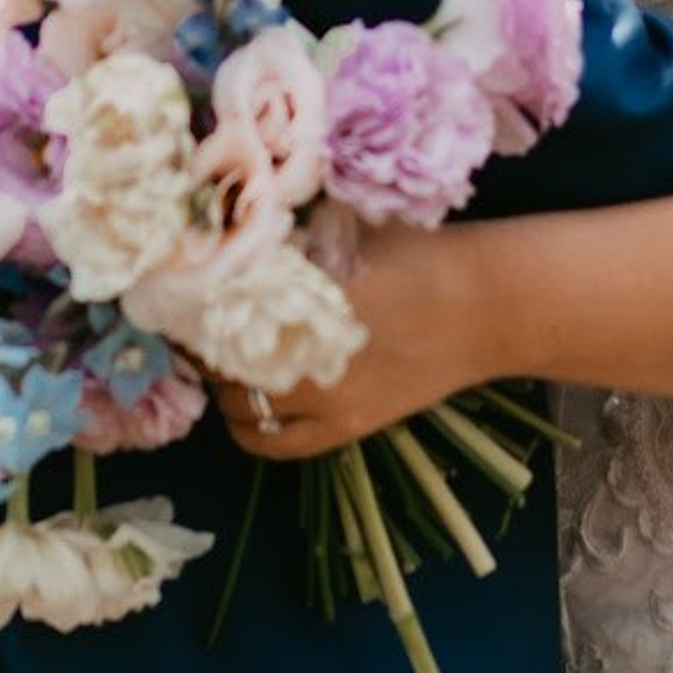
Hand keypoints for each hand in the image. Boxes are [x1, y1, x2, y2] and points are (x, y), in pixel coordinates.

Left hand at [215, 222, 494, 458]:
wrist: (491, 308)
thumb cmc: (424, 254)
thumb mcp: (351, 229)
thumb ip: (294, 240)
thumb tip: (232, 238)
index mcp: (315, 299)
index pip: (225, 309)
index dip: (193, 302)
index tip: (181, 286)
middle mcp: (316, 358)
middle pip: (224, 361)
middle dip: (203, 341)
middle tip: (193, 318)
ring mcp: (332, 402)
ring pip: (241, 406)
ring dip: (222, 383)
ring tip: (219, 355)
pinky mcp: (349, 427)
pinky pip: (275, 442)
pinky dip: (250, 424)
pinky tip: (246, 396)